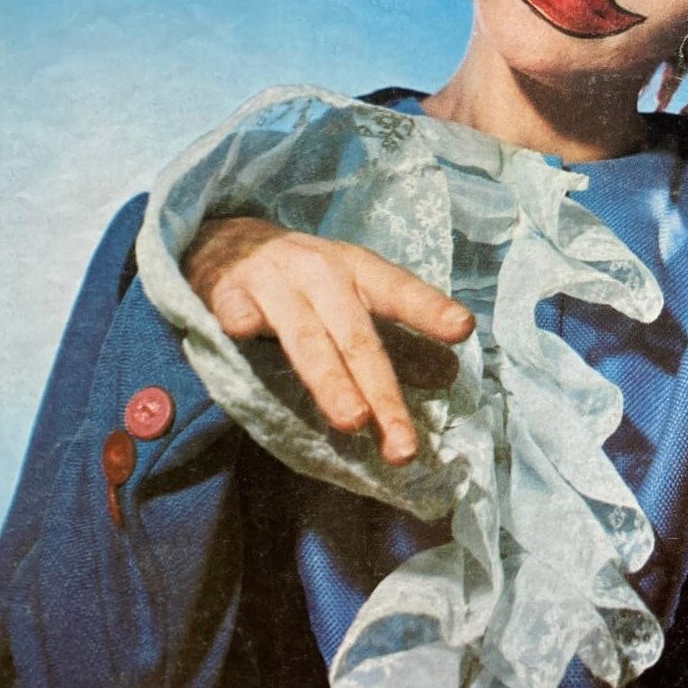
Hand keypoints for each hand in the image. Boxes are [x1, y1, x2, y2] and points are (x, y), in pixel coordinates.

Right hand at [183, 217, 475, 464]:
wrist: (225, 242)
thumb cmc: (303, 281)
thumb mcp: (353, 296)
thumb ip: (397, 338)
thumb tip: (447, 376)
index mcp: (357, 271)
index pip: (398, 291)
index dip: (428, 309)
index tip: (462, 329)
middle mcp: (320, 273)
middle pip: (356, 337)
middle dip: (382, 392)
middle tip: (404, 445)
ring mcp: (273, 282)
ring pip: (305, 337)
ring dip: (329, 379)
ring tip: (352, 421)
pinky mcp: (226, 292)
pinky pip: (235, 313)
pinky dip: (241, 324)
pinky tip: (245, 335)